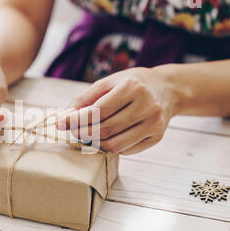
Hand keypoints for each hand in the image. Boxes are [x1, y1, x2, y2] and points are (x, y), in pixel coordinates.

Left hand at [57, 67, 178, 154]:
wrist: (168, 89)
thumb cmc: (134, 84)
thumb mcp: (111, 81)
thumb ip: (87, 97)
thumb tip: (67, 116)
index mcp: (133, 87)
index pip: (98, 110)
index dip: (77, 120)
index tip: (61, 124)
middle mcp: (146, 105)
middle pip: (106, 129)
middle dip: (83, 133)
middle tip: (73, 131)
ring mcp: (154, 123)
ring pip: (115, 144)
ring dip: (95, 143)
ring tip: (86, 136)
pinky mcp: (157, 137)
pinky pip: (127, 150)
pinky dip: (111, 147)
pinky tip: (106, 138)